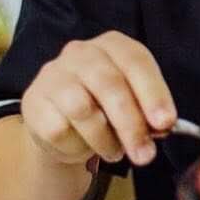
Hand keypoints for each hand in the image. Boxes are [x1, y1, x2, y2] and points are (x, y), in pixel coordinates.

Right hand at [21, 31, 176, 167]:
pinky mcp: (33, 100)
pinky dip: (77, 146)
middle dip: (131, 124)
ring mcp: (54, 74)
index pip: (136, 61)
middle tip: (145, 155)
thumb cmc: (105, 107)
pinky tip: (82, 146)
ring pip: (83, 108)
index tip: (166, 122)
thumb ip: (149, 111)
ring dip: (104, 139)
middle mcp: (82, 52)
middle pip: (110, 85)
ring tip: (114, 152)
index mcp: (114, 45)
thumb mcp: (133, 103)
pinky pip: (59, 129)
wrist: (60, 122)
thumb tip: (162, 126)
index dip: (153, 92)